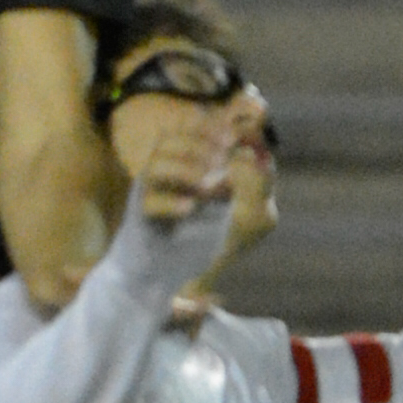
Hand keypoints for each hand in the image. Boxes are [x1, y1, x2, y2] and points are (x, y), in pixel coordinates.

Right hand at [108, 76, 265, 272]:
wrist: (174, 273)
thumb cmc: (202, 237)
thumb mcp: (236, 208)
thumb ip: (250, 183)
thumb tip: (259, 157)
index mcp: (180, 162)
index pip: (188, 130)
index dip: (208, 128)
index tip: (232, 138)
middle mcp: (161, 173)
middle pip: (169, 141)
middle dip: (199, 147)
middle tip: (223, 162)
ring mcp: (149, 194)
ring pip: (156, 166)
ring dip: (186, 170)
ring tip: (209, 187)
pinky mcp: (142, 219)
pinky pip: (149, 203)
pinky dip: (171, 203)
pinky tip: (191, 208)